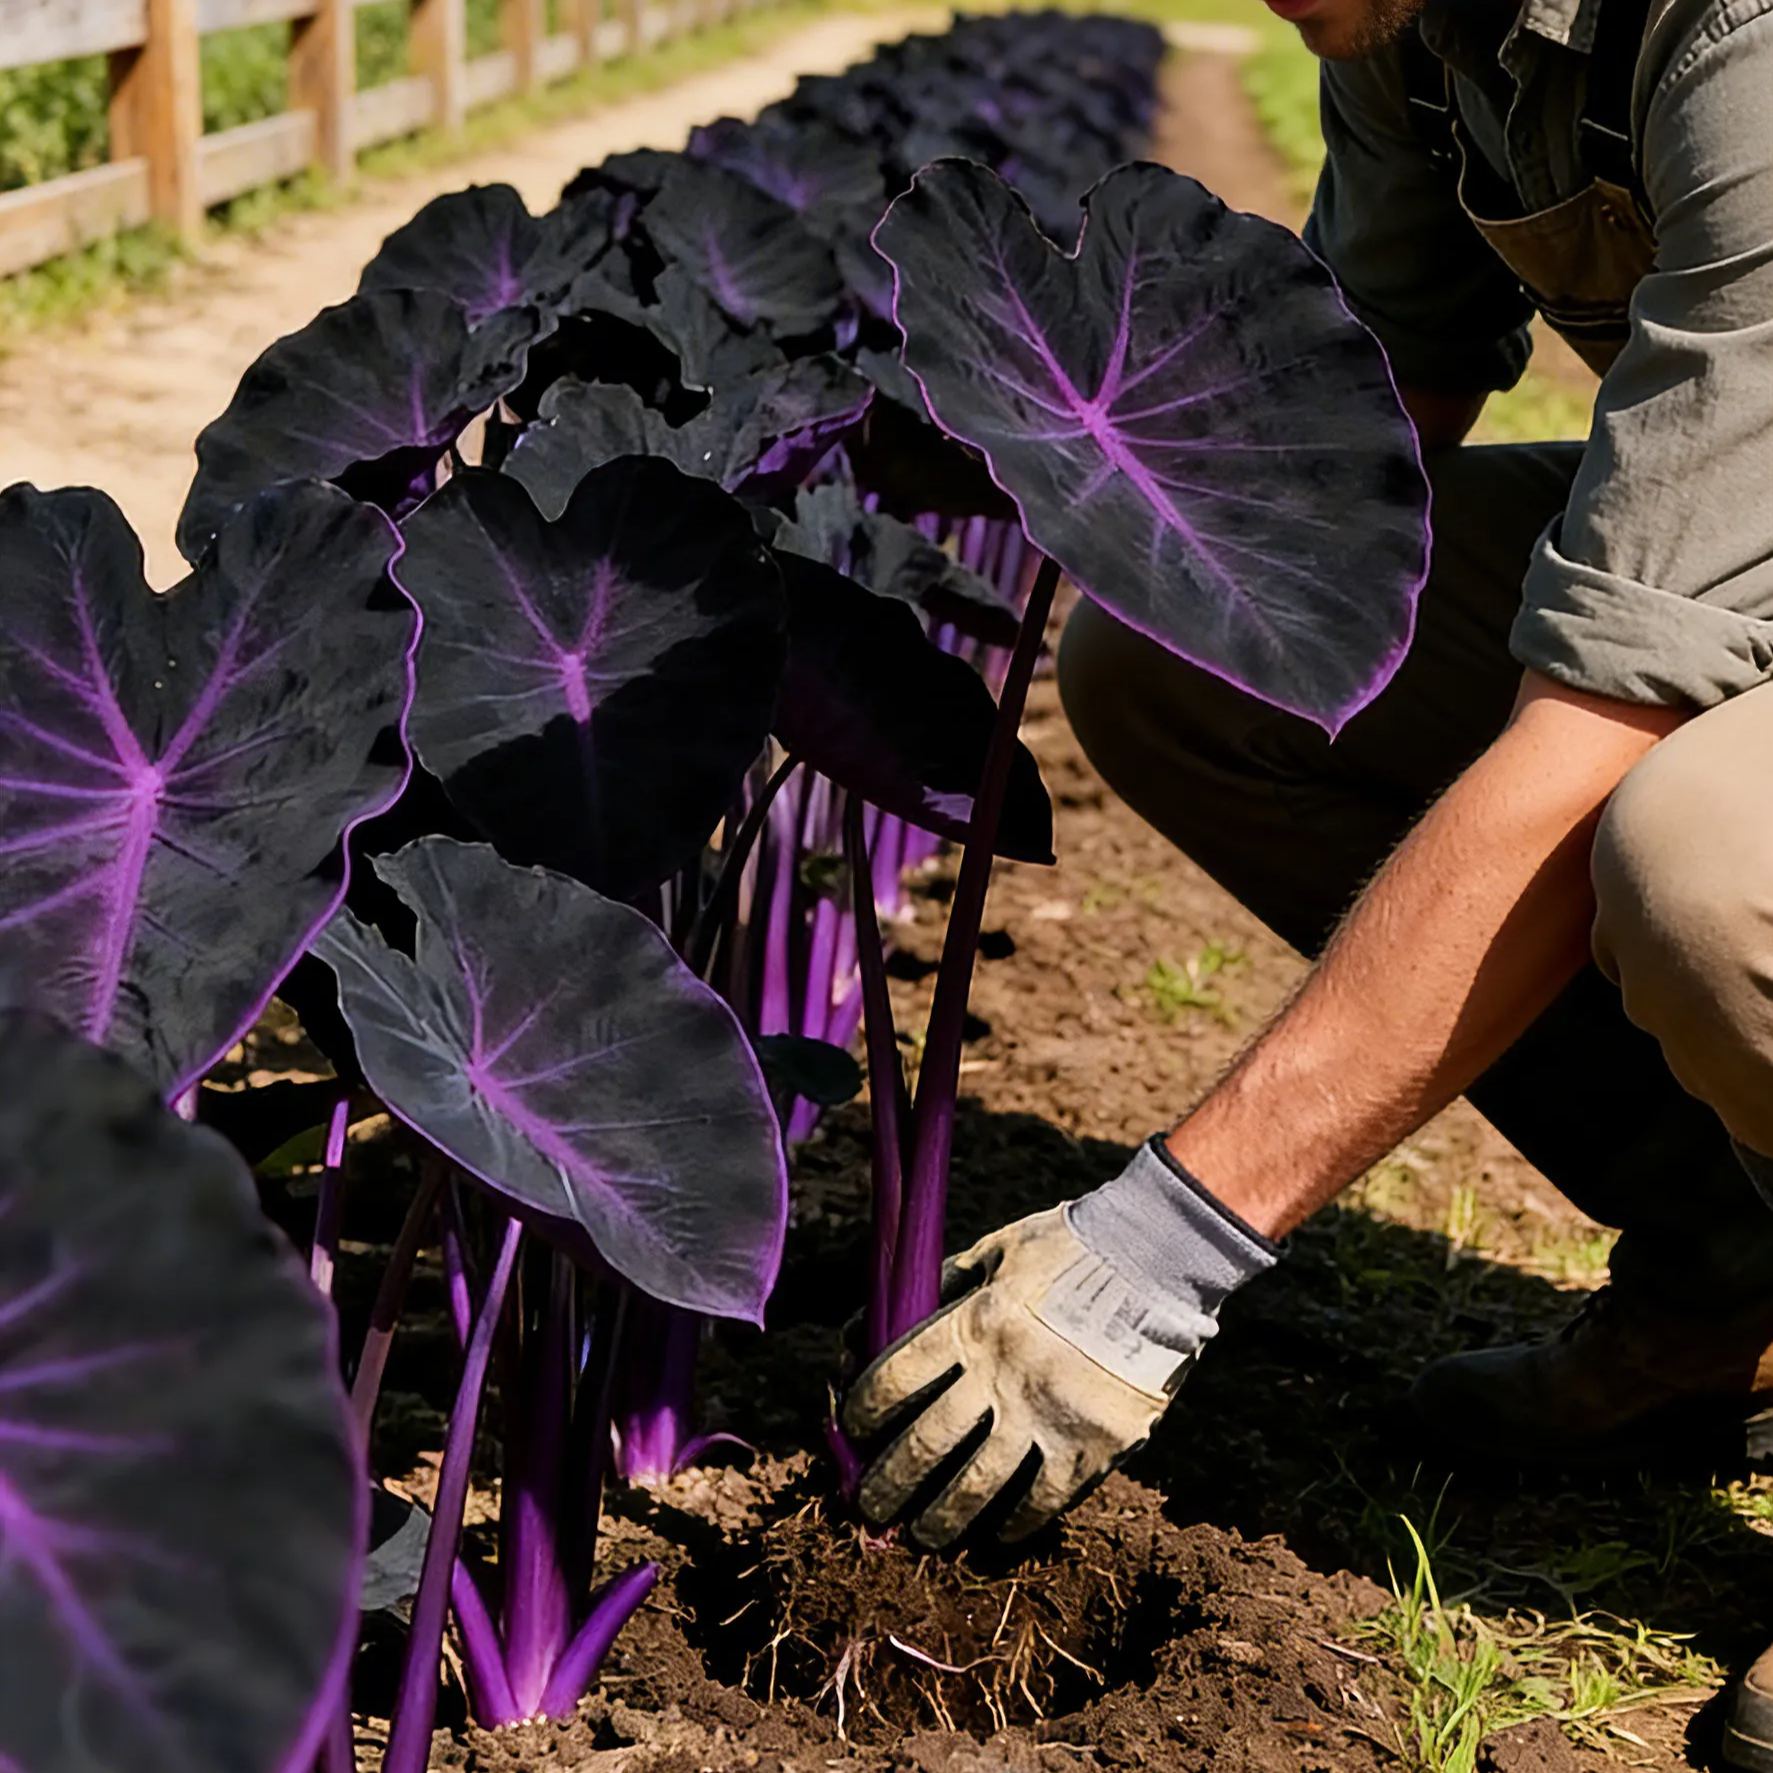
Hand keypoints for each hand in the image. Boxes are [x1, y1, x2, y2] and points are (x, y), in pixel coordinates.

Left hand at [842, 1139, 1277, 1547]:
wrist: (1158, 1257)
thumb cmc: (1069, 1246)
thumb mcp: (995, 1252)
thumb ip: (943, 1289)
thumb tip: (884, 1325)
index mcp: (971, 1323)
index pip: (894, 1378)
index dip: (863, 1411)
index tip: (853, 1431)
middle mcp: (1000, 1375)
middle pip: (925, 1445)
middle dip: (888, 1482)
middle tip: (870, 1505)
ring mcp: (1047, 1415)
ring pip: (976, 1486)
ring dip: (940, 1519)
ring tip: (923, 1537)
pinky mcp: (1094, 1444)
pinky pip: (1044, 1501)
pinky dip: (1016, 1524)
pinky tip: (998, 1536)